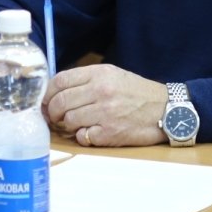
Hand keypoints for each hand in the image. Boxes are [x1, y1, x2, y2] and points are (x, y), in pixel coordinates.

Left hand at [42, 63, 167, 146]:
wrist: (165, 109)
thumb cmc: (136, 92)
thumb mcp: (112, 75)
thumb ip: (86, 79)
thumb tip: (55, 91)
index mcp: (99, 74)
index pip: (60, 81)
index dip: (47, 93)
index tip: (45, 100)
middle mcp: (100, 91)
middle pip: (60, 102)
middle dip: (52, 112)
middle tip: (54, 117)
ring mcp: (105, 112)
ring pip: (69, 120)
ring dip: (68, 125)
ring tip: (75, 124)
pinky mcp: (110, 133)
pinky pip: (83, 137)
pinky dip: (83, 136)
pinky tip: (90, 132)